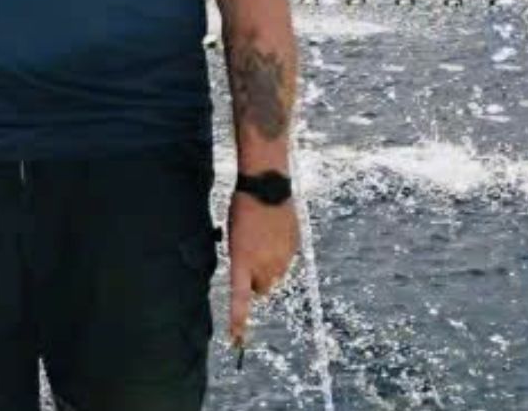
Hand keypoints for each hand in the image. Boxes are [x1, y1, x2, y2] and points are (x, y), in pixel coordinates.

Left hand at [225, 193, 298, 348]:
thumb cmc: (242, 208)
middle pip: (261, 288)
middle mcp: (263, 264)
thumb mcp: (233, 234)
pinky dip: (280, 255)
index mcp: (243, 260)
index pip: (240, 297)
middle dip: (256, 280)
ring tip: (262, 240)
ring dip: (269, 267)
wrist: (267, 188)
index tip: (237, 339)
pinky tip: (275, 234)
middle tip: (251, 257)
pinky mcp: (293, 250)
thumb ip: (242, 257)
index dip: (239, 319)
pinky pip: (286, 261)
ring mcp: (281, 259)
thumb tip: (252, 271)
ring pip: (275, 276)